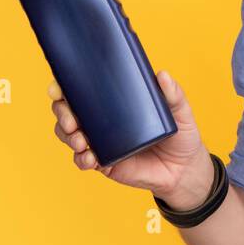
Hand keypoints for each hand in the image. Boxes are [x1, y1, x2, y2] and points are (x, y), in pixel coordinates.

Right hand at [49, 70, 211, 205]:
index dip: (64, 86)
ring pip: (69, 135)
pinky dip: (81, 159)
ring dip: (67, 136)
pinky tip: (90, 158)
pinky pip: (83, 160)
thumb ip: (174, 94)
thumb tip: (162, 75)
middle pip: (68, 111)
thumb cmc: (180, 134)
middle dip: (62, 112)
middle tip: (72, 120)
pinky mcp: (105, 162)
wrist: (185, 169)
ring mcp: (101, 141)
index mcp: (115, 101)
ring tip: (80, 140)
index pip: (82, 89)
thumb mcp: (180, 112)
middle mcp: (103, 120)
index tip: (58, 88)